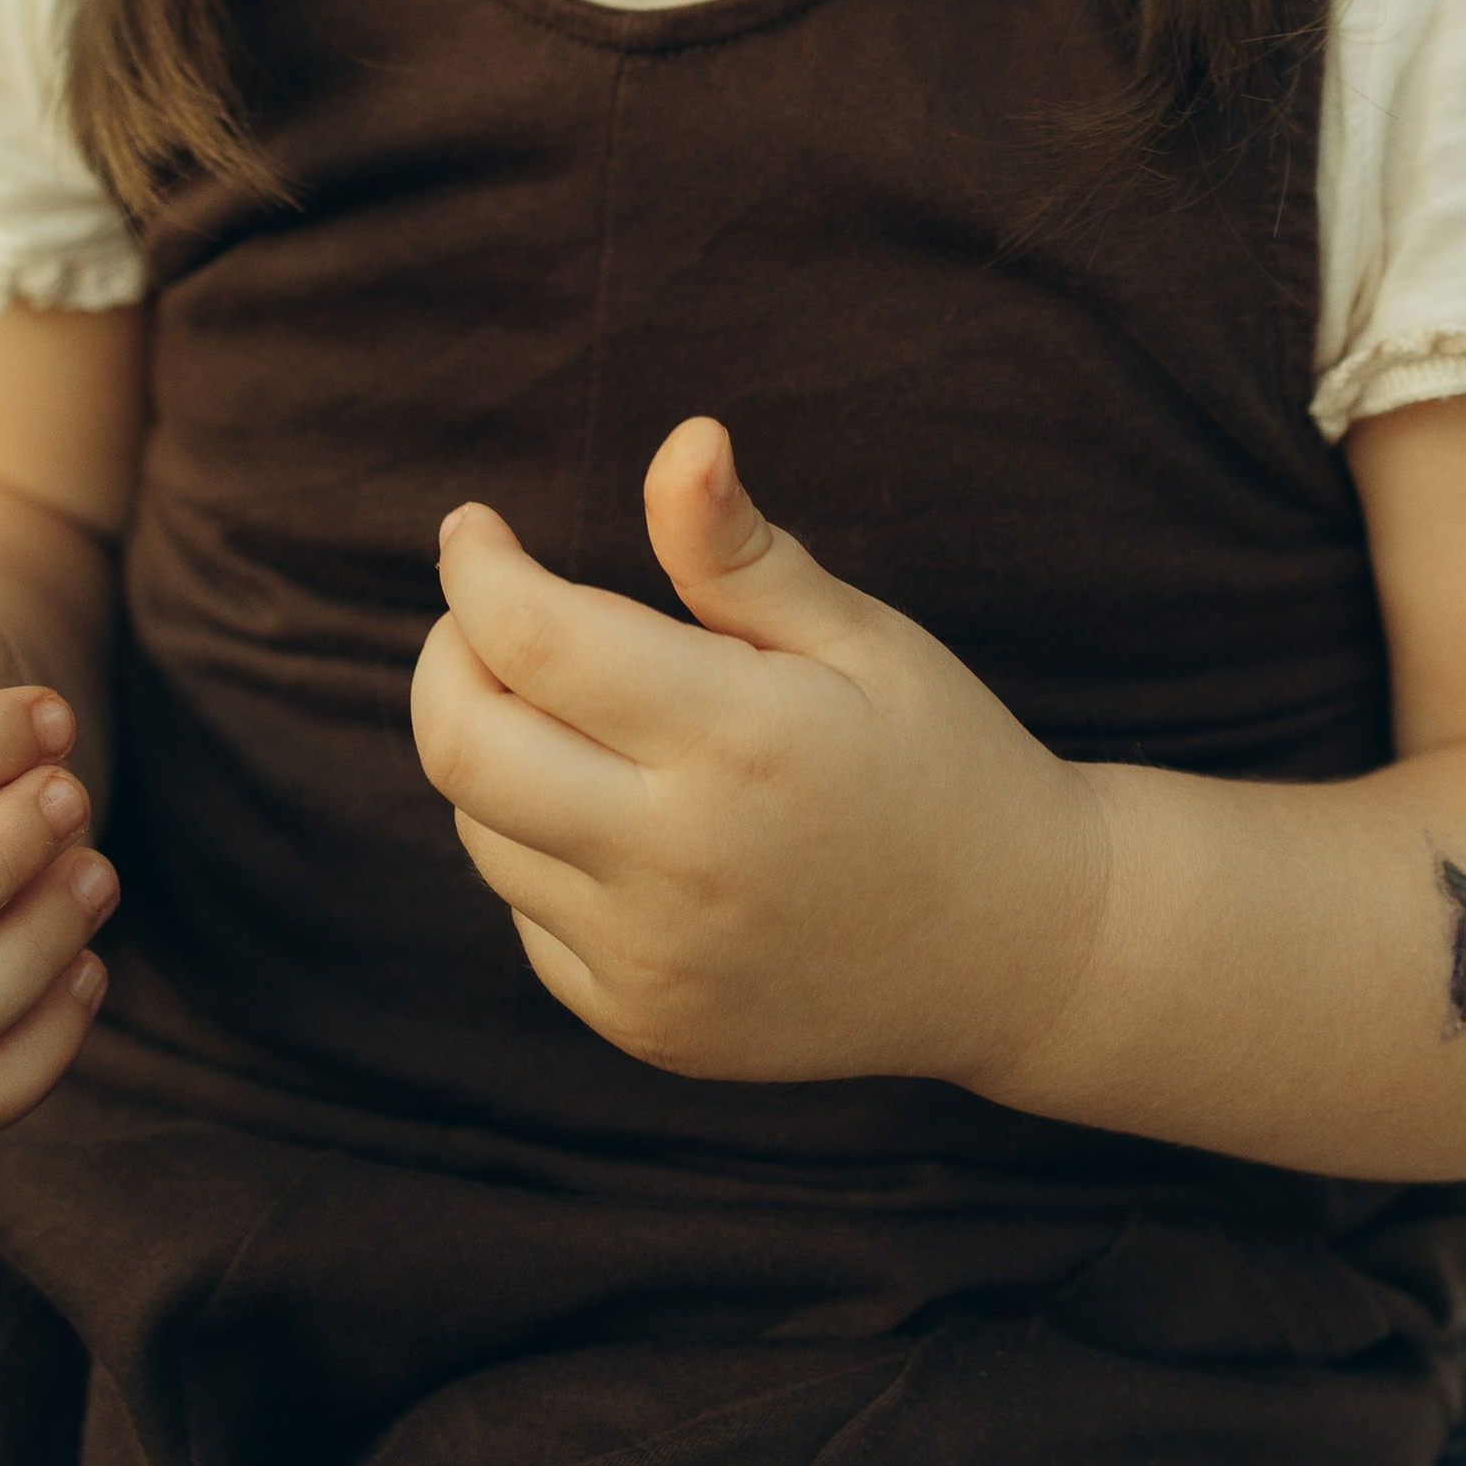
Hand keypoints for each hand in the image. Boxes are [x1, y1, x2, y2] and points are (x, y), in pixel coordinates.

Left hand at [410, 418, 1108, 1090]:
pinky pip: (527, 916)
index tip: (475, 527)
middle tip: (481, 612)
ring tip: (573, 710)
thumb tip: (683, 441)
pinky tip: (616, 815)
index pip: (531, 636)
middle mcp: (679, 864)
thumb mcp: (860, 637)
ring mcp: (653, 962)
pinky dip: (537, 847)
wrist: (1019, 952)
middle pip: (463, 745)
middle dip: (446, 656)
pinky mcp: (643, 1024)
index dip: (477, 567)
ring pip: (482, 831)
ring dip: (494, 751)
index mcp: (739, 740)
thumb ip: (742, 551)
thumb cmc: (940, 760)